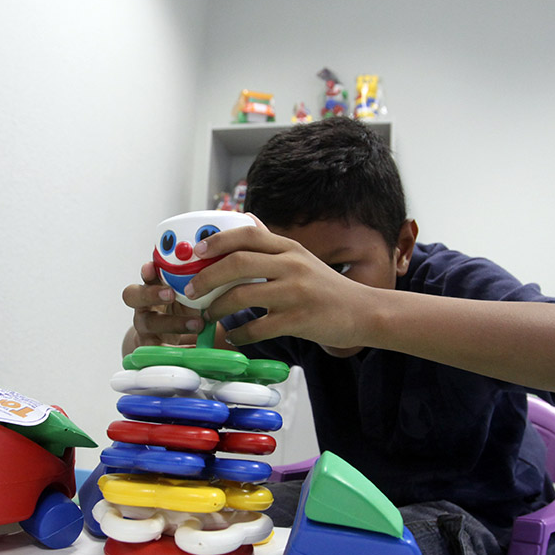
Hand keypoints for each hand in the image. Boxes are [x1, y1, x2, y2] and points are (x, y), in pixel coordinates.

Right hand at [121, 261, 203, 349]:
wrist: (169, 338)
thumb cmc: (181, 309)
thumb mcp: (186, 295)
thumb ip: (194, 284)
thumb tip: (215, 271)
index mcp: (152, 286)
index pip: (144, 276)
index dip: (147, 271)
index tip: (152, 267)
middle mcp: (143, 305)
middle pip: (133, 296)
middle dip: (151, 293)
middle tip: (171, 294)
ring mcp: (144, 326)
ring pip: (150, 323)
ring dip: (174, 323)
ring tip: (198, 324)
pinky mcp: (149, 346)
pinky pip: (159, 349)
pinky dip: (180, 349)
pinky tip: (196, 349)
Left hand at [184, 217, 373, 347]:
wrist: (363, 313)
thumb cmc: (327, 288)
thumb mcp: (301, 257)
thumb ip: (271, 242)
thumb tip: (246, 218)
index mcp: (289, 248)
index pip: (247, 234)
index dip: (218, 240)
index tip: (197, 252)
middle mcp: (292, 265)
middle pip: (238, 263)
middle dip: (207, 277)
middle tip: (190, 289)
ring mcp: (296, 293)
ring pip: (243, 296)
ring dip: (218, 308)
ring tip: (208, 315)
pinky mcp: (299, 320)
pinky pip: (259, 327)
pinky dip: (240, 334)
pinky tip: (234, 336)